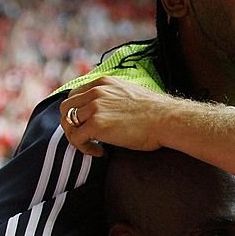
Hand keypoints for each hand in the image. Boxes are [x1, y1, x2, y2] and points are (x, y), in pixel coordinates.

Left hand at [61, 76, 176, 155]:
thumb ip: (115, 98)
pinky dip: (84, 148)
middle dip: (71, 124)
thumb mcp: (131, 94)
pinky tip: (100, 152)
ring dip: (77, 137)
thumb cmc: (157, 113)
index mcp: (103, 83)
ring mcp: (94, 107)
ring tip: (93, 146)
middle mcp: (96, 92)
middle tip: (85, 137)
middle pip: (67, 107)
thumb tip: (113, 112)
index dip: (78, 111)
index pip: (76, 94)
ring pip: (69, 123)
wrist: (167, 119)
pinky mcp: (96, 124)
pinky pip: (77, 138)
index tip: (87, 124)